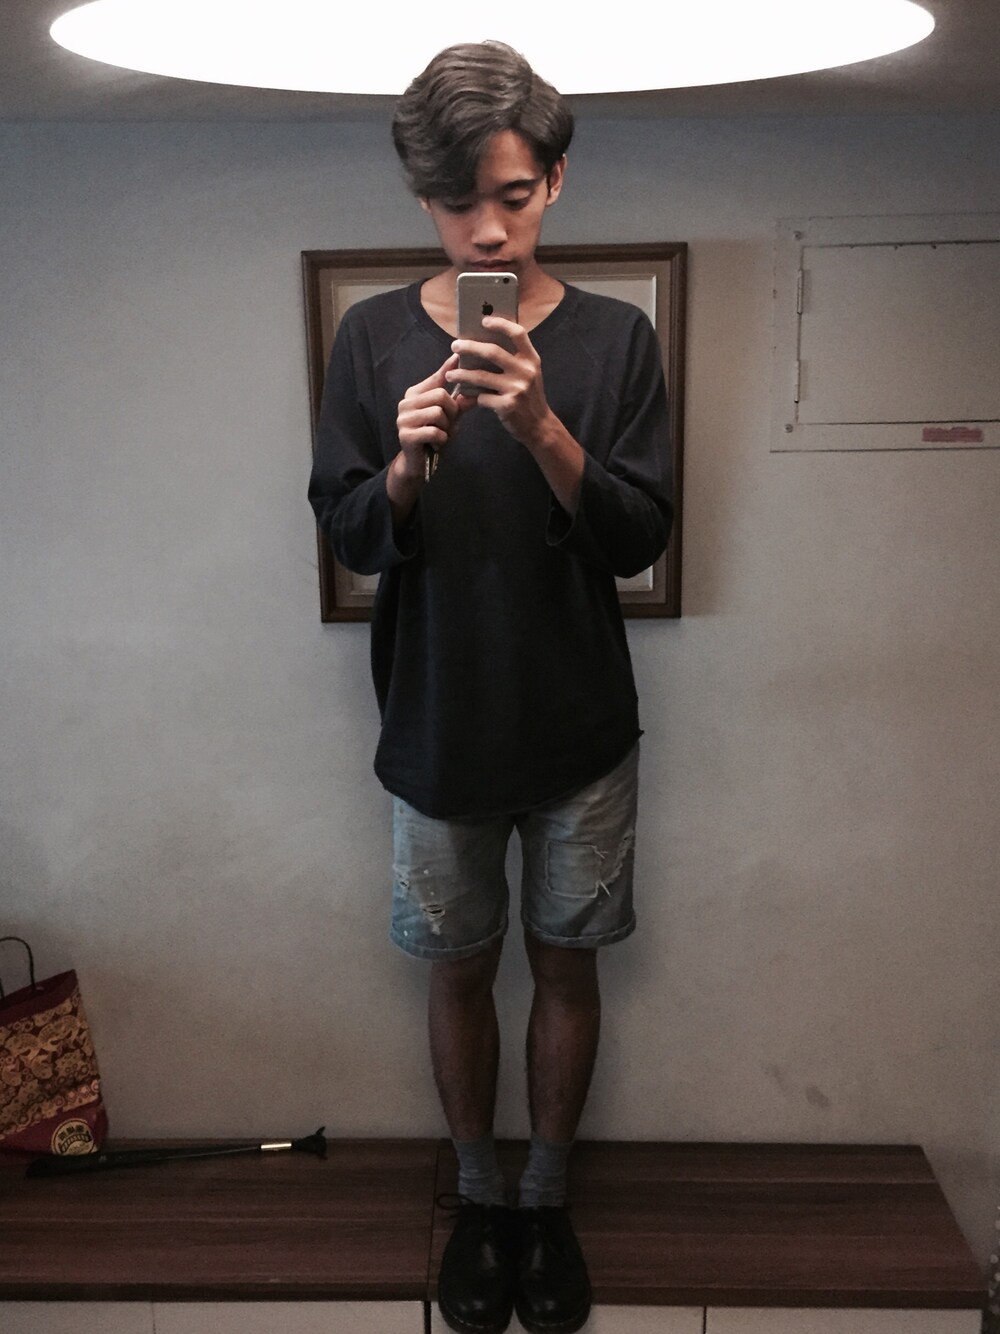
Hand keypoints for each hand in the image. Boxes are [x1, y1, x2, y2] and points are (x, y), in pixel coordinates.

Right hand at [396, 353, 473, 473]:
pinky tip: (436, 443)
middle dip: (451, 411)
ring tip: (441, 435)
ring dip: (446, 427)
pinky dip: (441, 439)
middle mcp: (406, 403)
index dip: (448, 369)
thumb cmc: (433, 437)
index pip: (436, 378)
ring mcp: (403, 418)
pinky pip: (434, 431)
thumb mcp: (449, 418)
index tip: (458, 355)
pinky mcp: (405, 434)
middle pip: (440, 395)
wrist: (417, 464)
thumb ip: (459, 404)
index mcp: (415, 394)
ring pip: (437, 412)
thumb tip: (475, 390)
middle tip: (449, 424)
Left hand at [448, 317, 584, 514]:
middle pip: (492, 352)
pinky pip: (482, 397)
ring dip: (462, 375)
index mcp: (532, 359)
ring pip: (481, 376)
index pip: (518, 333)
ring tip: (450, 375)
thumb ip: (514, 360)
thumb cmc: (529, 397)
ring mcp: (517, 389)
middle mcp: (526, 371)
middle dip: (470, 347)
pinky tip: (462, 397)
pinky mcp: (508, 405)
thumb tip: (483, 345)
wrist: (539, 426)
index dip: (501, 324)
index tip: (484, 320)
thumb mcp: (529, 375)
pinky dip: (471, 397)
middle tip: (455, 345)